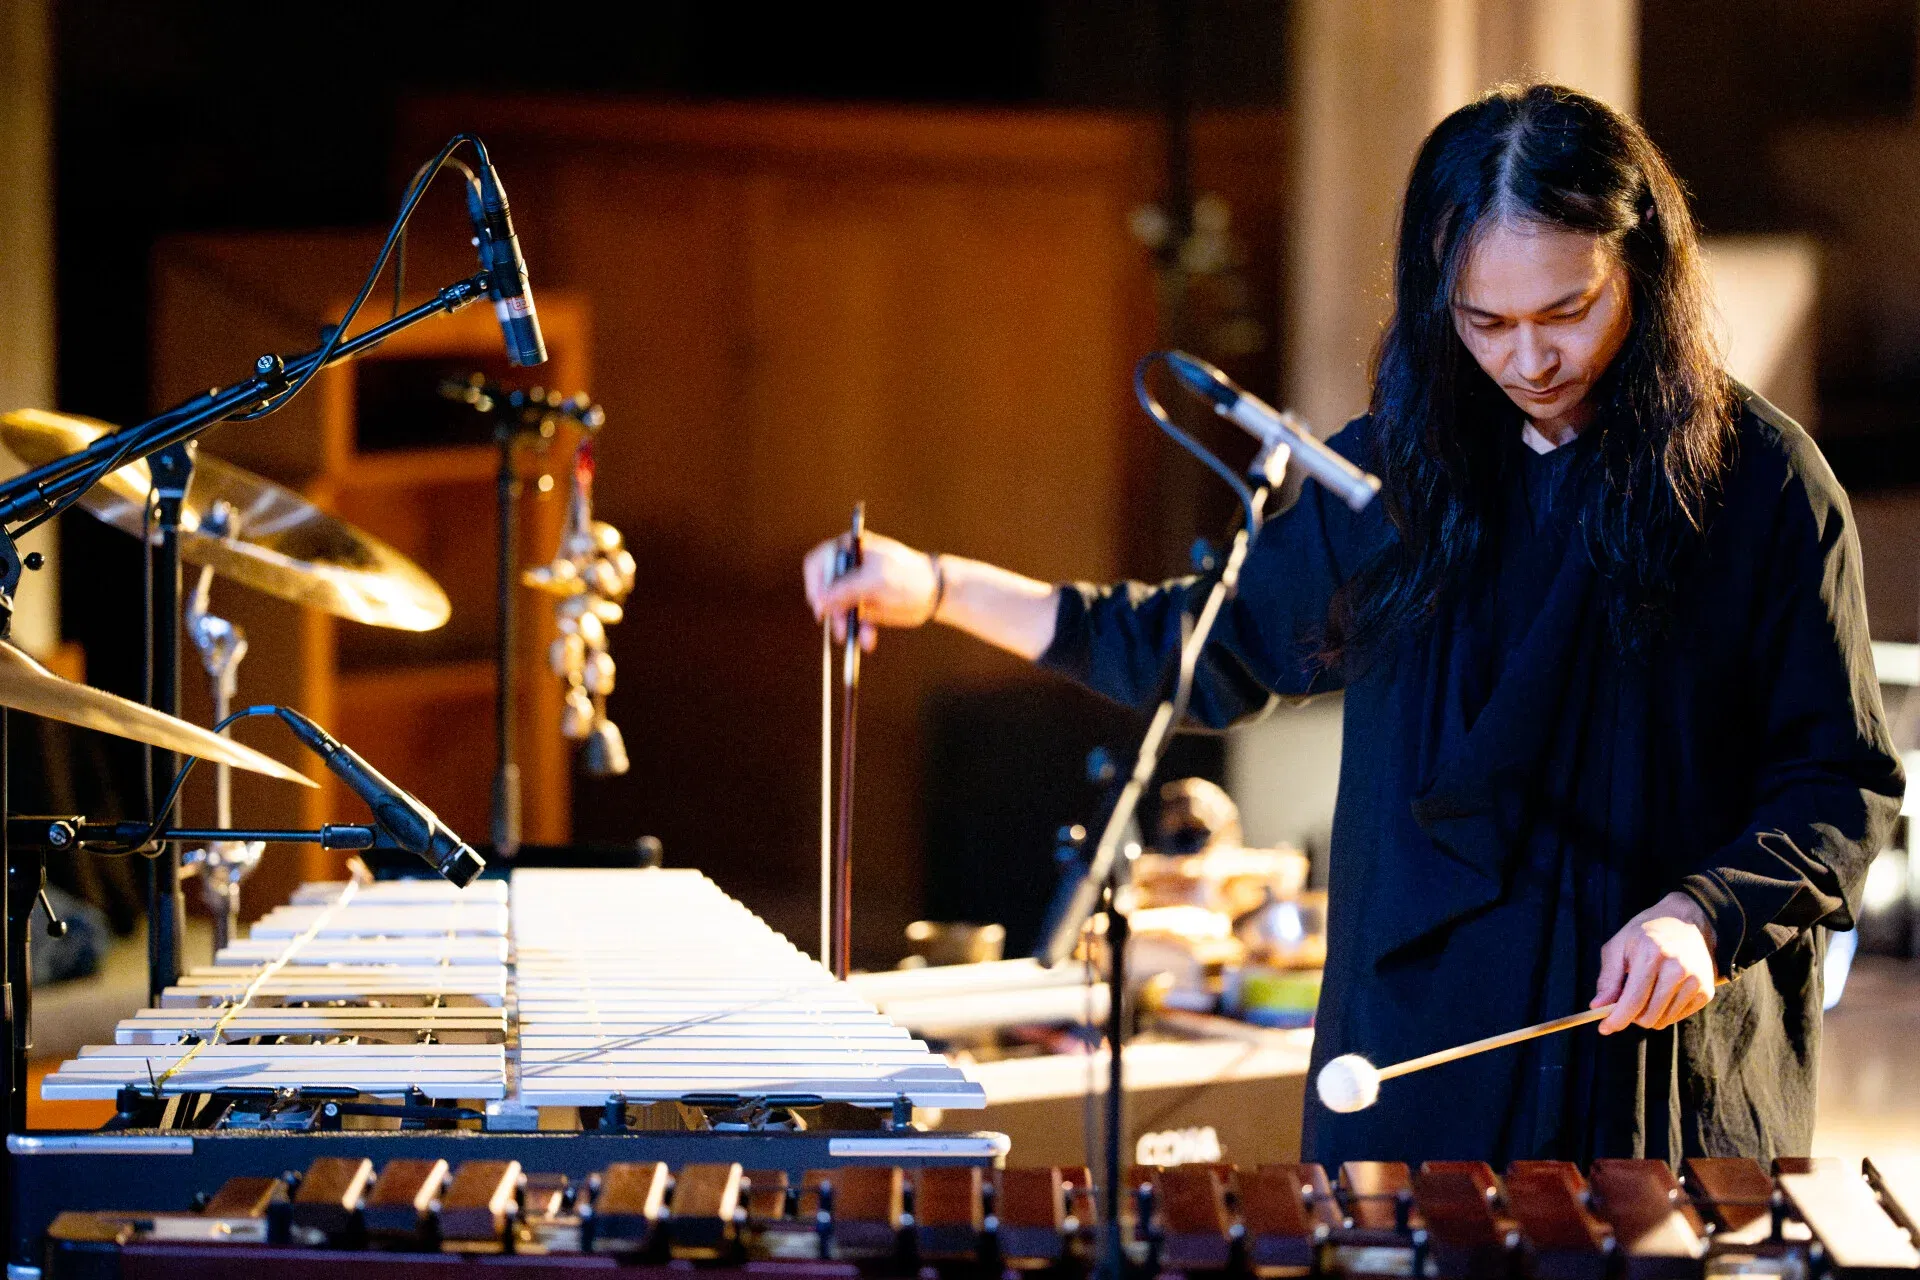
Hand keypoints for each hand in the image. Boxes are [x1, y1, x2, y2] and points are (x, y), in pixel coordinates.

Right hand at [803, 529, 941, 649]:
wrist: (934, 593)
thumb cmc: (908, 576)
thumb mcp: (876, 580)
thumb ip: (846, 589)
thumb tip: (818, 601)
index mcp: (849, 548)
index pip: (818, 563)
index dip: (814, 583)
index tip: (819, 605)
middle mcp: (847, 566)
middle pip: (823, 589)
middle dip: (831, 610)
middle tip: (839, 628)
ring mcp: (853, 587)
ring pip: (835, 609)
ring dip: (844, 625)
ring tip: (856, 637)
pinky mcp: (862, 605)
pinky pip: (851, 621)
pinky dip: (858, 632)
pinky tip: (869, 639)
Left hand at [1592, 892, 1717, 1033]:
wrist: (1687, 922)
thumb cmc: (1646, 934)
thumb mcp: (1619, 946)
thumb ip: (1608, 978)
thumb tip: (1597, 1007)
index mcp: (1651, 955)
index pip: (1633, 1000)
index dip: (1617, 1019)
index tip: (1604, 1028)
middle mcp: (1677, 969)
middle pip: (1648, 1016)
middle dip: (1631, 1016)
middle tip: (1626, 1003)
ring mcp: (1695, 982)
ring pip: (1663, 1020)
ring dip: (1648, 1014)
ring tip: (1645, 992)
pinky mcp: (1706, 991)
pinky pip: (1678, 1017)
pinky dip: (1665, 1011)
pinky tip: (1662, 992)